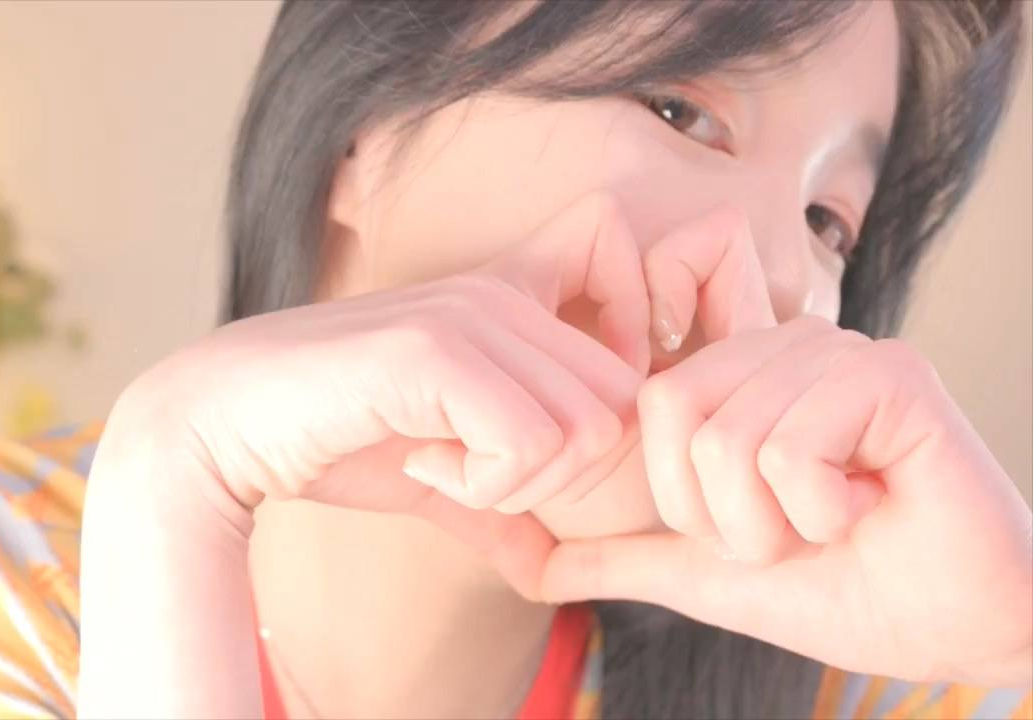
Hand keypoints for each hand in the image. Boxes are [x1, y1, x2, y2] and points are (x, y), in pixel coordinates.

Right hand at [77, 190, 656, 717]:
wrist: (225, 424)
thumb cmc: (332, 439)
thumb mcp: (439, 478)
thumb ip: (503, 508)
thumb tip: (555, 569)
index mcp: (512, 303)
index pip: (627, 347)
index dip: (601, 417)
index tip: (525, 448)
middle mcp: (502, 296)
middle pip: (620, 405)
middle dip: (560, 470)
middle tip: (477, 473)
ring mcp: (469, 316)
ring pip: (586, 429)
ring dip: (517, 480)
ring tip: (439, 465)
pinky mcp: (431, 350)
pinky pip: (526, 442)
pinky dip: (482, 484)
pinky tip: (418, 463)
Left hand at [540, 221, 1032, 686]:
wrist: (956, 627)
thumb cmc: (841, 588)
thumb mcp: (706, 573)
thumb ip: (617, 555)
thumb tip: (523, 561)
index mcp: (739, 377)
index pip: (647, 403)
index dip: (679, 494)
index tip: (751, 528)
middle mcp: (784, 347)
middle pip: (677, 415)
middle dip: (724, 515)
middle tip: (794, 531)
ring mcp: (838, 352)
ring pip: (730, 439)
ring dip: (775, 522)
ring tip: (835, 520)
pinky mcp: (890, 375)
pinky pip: (790, 449)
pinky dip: (819, 510)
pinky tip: (870, 506)